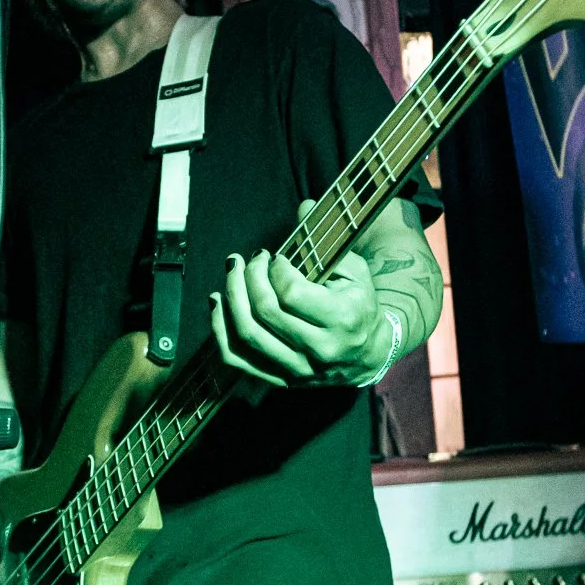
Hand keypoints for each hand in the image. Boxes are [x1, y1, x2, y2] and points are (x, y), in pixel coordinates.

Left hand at [209, 199, 392, 387]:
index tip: (276, 257)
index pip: (291, 293)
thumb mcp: (353, 270)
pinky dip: (219, 329)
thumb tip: (304, 206)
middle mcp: (319, 349)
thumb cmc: (358, 304)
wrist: (366, 354)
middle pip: (265, 311)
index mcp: (341, 319)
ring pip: (247, 335)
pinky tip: (218, 302)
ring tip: (232, 271)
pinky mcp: (279, 379)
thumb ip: (326, 241)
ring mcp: (297, 369)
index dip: (275, 269)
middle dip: (250, 276)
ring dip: (231, 297)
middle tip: (251, 258)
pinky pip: (237, 359)